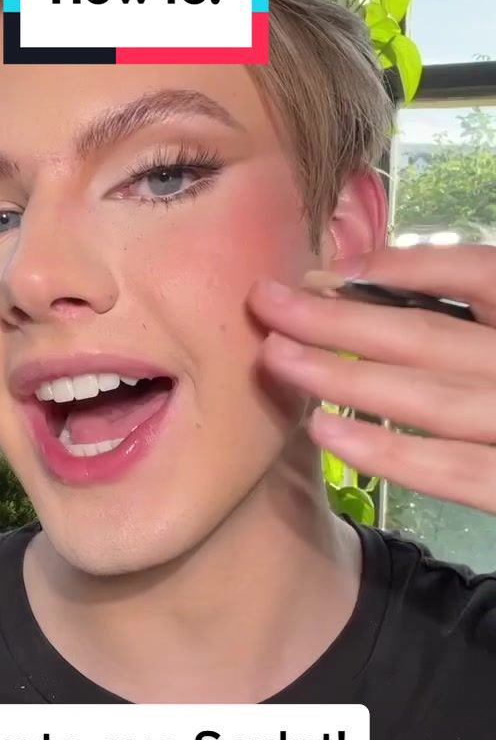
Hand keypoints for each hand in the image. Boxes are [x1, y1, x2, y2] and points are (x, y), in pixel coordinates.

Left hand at [248, 244, 495, 514]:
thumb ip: (484, 312)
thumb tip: (391, 286)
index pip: (482, 274)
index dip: (406, 267)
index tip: (335, 268)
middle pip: (434, 335)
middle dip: (341, 318)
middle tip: (267, 301)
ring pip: (432, 397)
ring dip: (346, 375)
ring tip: (277, 357)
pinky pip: (452, 471)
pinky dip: (387, 450)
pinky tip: (325, 431)